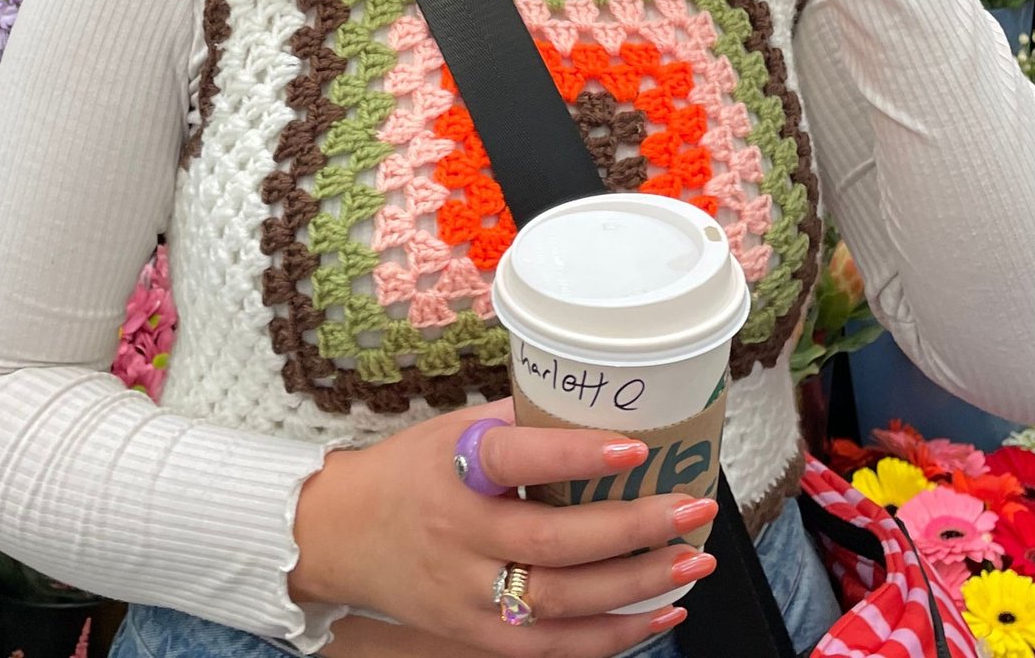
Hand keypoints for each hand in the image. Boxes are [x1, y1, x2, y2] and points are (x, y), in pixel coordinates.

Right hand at [290, 399, 716, 656]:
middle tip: (692, 507)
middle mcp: (460, 536)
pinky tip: (661, 610)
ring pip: (564, 602)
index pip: (515, 461)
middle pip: (555, 543)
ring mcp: (469, 594)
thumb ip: (519, 422)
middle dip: (634, 529)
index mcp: (453, 470)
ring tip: (693, 558)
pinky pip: (555, 646)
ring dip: (638, 584)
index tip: (633, 449)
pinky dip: (614, 635)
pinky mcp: (477, 636)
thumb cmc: (409, 471)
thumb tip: (597, 402)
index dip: (574, 455)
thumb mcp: (453, 430)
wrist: (340, 536)